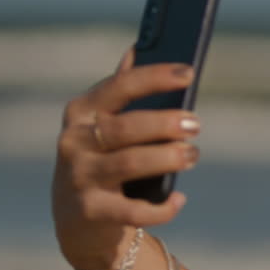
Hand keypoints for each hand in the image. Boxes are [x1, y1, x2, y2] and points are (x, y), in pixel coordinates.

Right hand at [51, 49, 200, 269]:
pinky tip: (179, 200)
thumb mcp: (104, 125)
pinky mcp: (89, 211)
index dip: (154, 77)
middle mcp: (74, 141)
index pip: (119, 86)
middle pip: (126, 127)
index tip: (189, 72)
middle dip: (165, 123)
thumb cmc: (103, 160)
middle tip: (196, 124)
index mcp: (82, 112)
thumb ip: (120, 91)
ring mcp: (79, 177)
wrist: (80, 222)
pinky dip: (162, 207)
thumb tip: (137, 47)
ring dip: (167, 158)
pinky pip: (133, 210)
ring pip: (130, 163)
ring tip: (192, 155)